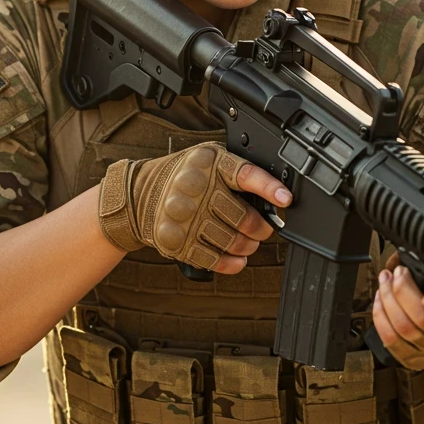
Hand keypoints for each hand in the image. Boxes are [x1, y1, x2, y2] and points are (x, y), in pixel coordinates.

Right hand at [97, 142, 291, 274]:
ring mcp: (183, 216)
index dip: (268, 187)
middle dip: (261, 228)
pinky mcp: (175, 240)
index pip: (245, 174)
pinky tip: (237, 260)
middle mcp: (194, 188)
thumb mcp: (206, 160)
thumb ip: (234, 171)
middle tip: (264, 230)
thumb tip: (272, 197)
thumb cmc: (182, 177)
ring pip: (232, 241)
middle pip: (243, 216)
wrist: (138, 195)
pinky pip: (213, 259)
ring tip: (249, 244)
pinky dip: (231, 264)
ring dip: (248, 247)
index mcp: (208, 162)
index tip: (285, 200)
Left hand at [373, 252, 423, 370]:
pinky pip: (390, 340)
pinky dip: (380, 316)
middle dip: (403, 290)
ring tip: (386, 280)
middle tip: (399, 272)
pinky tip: (381, 299)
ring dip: (388, 299)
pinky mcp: (414, 360)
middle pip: (423, 319)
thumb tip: (413, 254)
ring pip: (403, 328)